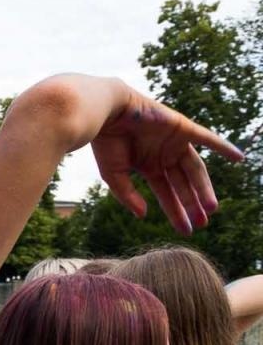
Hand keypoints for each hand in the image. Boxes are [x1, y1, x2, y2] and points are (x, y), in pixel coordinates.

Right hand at [91, 87, 242, 234]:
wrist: (107, 114)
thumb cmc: (106, 144)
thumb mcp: (114, 176)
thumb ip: (128, 196)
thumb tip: (144, 215)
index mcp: (148, 167)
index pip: (167, 194)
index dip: (176, 212)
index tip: (186, 230)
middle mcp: (164, 157)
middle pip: (184, 185)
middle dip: (192, 204)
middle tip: (203, 224)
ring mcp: (175, 143)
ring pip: (195, 170)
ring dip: (204, 188)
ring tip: (211, 208)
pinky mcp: (183, 128)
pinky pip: (208, 139)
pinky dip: (223, 147)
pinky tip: (239, 159)